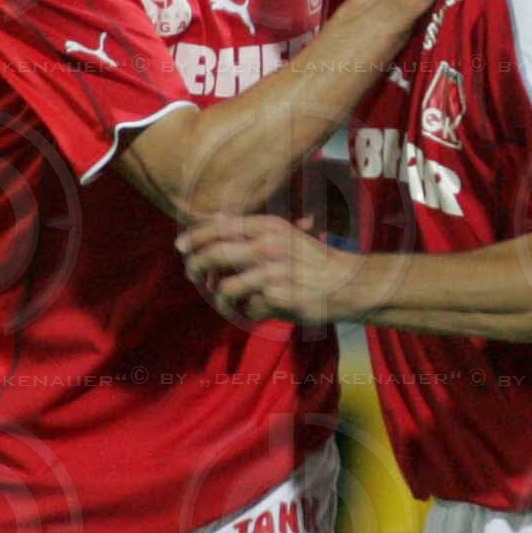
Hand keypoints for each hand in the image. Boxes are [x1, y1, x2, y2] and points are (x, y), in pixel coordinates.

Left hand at [179, 214, 361, 325]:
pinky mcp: (277, 298)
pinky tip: (262, 308)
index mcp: (270, 226)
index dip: (194, 237)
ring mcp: (272, 273)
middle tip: (193, 275)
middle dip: (196, 267)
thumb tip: (217, 221)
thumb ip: (254, 230)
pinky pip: (248, 308)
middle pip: (213, 255)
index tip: (181, 247)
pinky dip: (251, 311)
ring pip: (224, 288)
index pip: (218, 227)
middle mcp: (268, 246)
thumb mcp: (287, 234)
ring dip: (222, 298)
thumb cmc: (316, 260)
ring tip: (230, 301)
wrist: (350, 284)